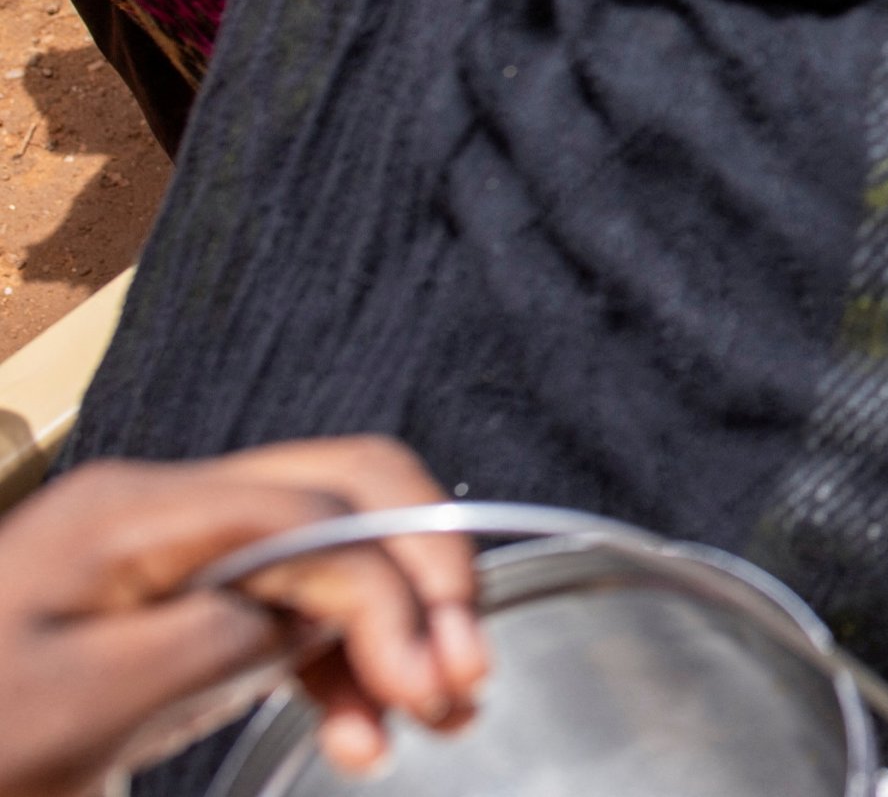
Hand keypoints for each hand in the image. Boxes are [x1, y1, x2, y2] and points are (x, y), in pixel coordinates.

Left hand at [0, 439, 485, 796]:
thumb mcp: (88, 708)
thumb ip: (220, 638)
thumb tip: (320, 613)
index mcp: (134, 512)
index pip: (312, 507)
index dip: (395, 584)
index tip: (437, 678)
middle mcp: (164, 508)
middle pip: (342, 490)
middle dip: (423, 573)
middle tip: (466, 670)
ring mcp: (171, 551)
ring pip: (331, 548)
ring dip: (394, 625)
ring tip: (437, 712)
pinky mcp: (175, 604)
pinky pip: (287, 605)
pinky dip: (341, 660)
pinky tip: (362, 729)